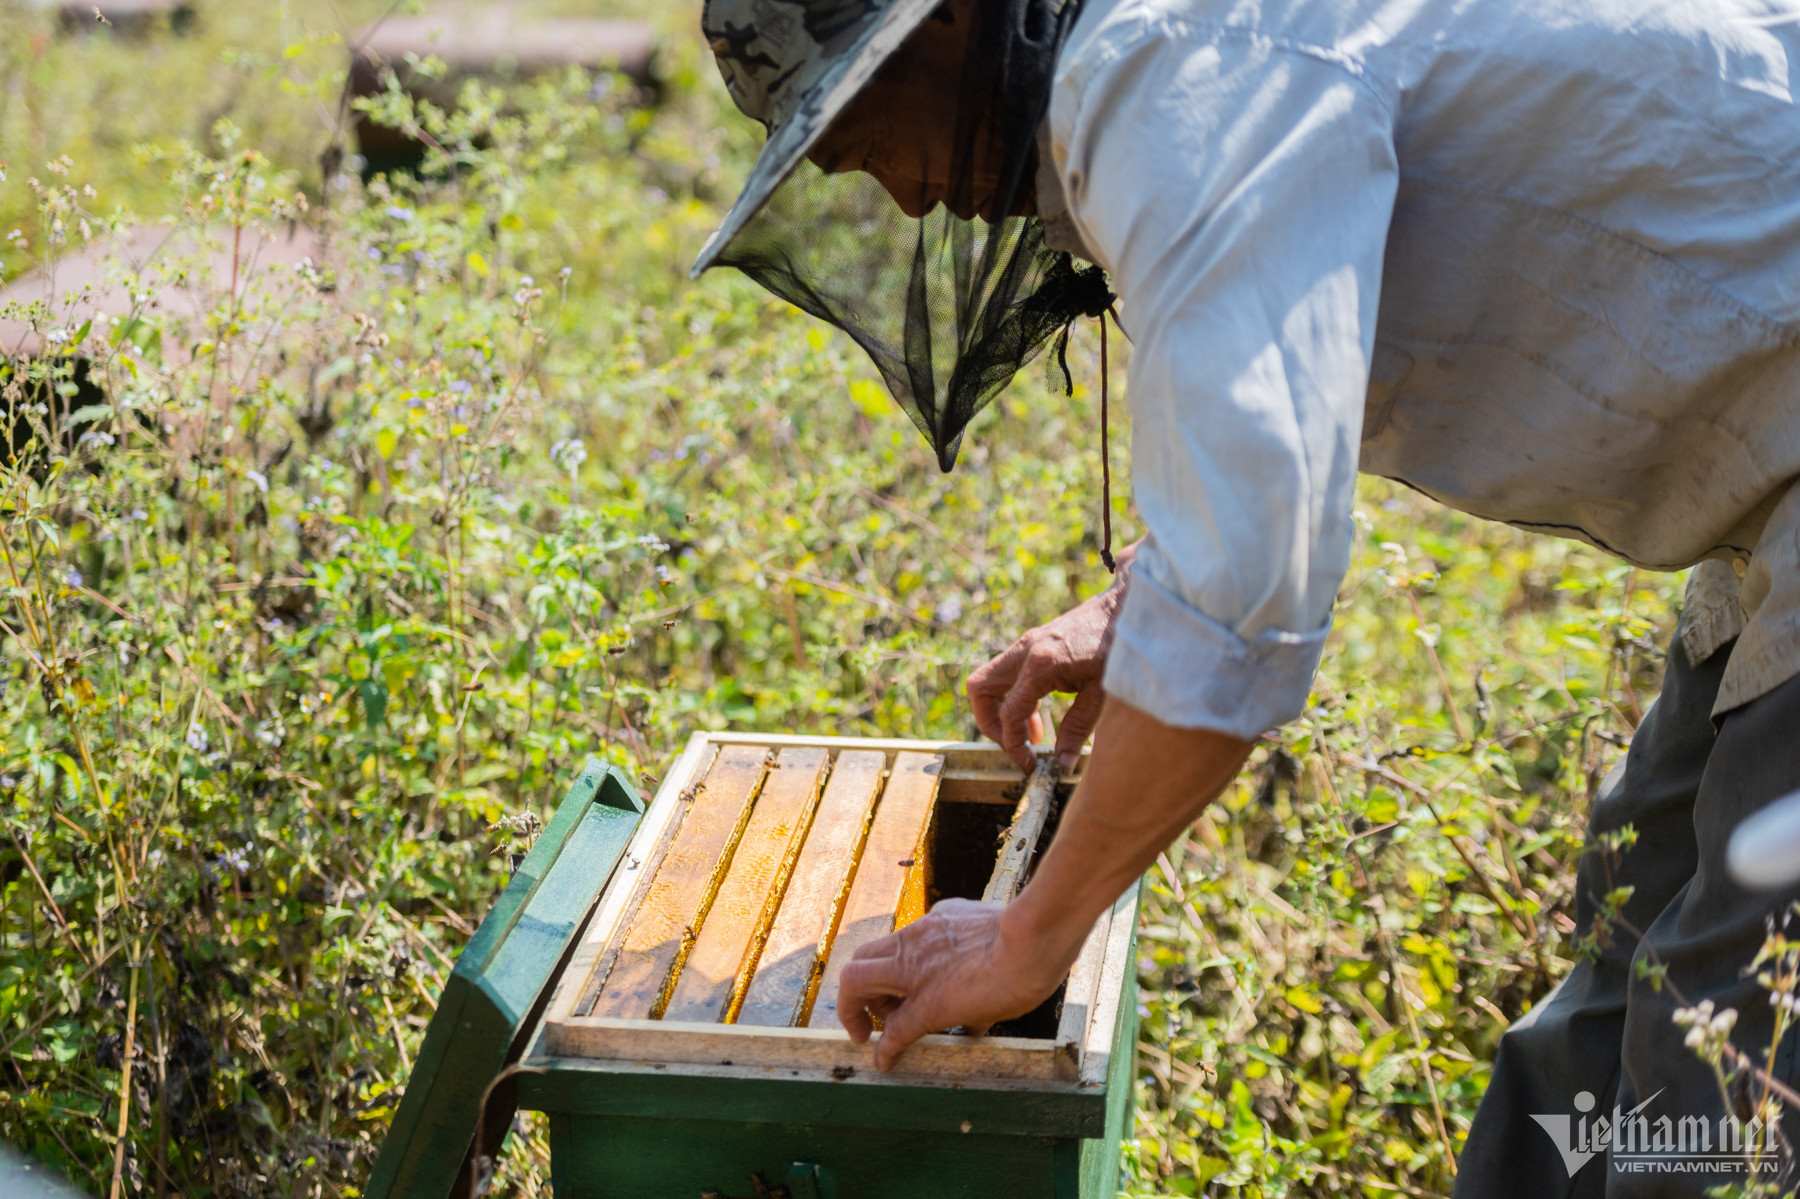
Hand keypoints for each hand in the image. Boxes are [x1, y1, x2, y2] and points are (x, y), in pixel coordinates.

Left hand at [835, 898, 1079, 1070]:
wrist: (1035, 941)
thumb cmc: (1031, 936)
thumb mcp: (994, 938)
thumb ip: (981, 961)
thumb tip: (983, 1000)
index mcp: (936, 922)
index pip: (899, 942)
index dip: (890, 968)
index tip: (898, 989)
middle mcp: (917, 940)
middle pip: (863, 957)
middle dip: (861, 987)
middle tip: (875, 1011)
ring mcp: (916, 970)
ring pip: (856, 980)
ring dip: (857, 1009)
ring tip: (869, 1033)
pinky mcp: (927, 1005)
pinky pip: (893, 1030)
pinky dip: (884, 1050)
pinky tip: (885, 1063)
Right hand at [967, 544, 1137, 771]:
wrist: (1125, 606)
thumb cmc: (1118, 646)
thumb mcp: (1102, 693)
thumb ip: (1078, 728)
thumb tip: (1062, 762)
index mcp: (1041, 665)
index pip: (1009, 713)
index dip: (1014, 745)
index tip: (1029, 764)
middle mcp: (1025, 652)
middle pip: (979, 689)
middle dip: (989, 724)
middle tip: (1016, 745)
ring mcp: (1025, 645)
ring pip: (987, 681)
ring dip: (1000, 711)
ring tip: (1032, 735)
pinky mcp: (1032, 645)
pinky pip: (1006, 676)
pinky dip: (1012, 698)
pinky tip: (1038, 717)